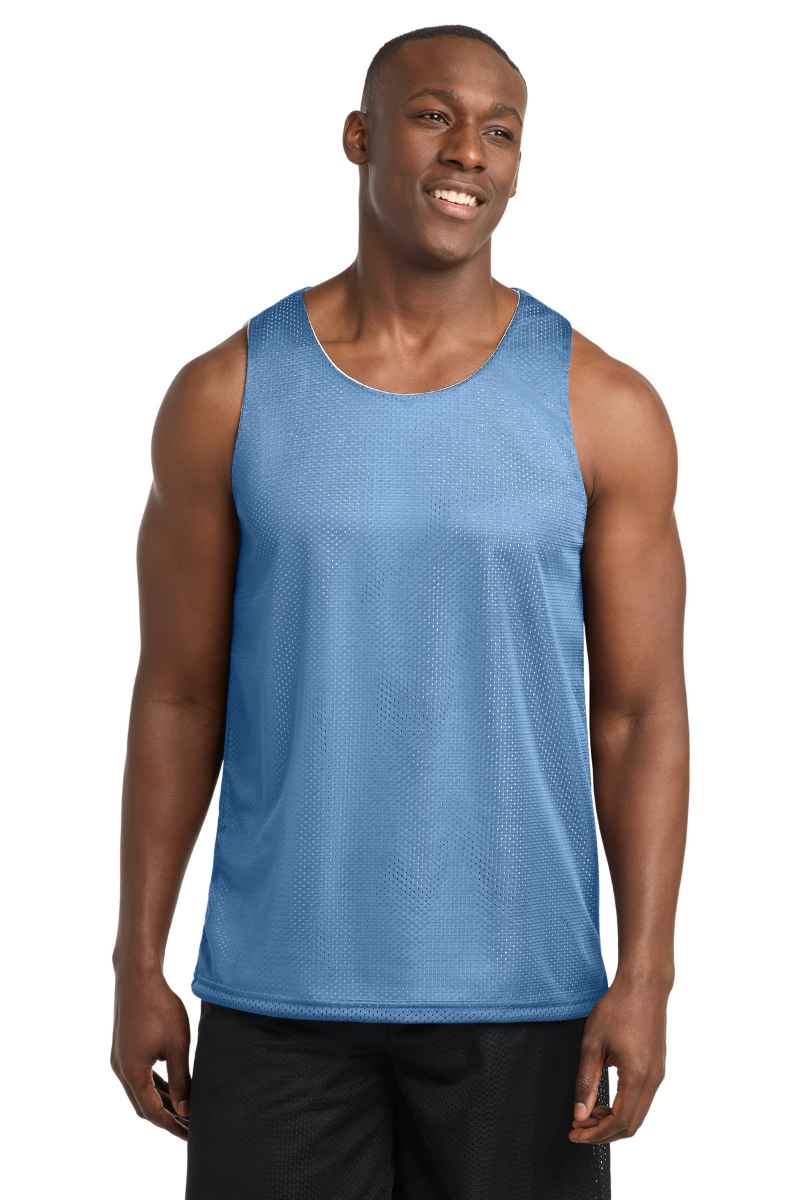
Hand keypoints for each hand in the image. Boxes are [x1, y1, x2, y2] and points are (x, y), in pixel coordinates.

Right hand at [111, 963, 191, 1139]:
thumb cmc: (160, 1008)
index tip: (192, 1135)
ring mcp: (119, 1059)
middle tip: (189, 1127)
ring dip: (160, 1102)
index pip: (153, 1112)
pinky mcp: (123, 1049)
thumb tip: (185, 1109)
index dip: (173, 1126)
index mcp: (133, 1074)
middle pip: (144, 1106)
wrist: (137, 977)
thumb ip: (180, 1079)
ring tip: (182, 1111)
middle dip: (166, 1118)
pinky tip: (169, 1086)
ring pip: (140, 1091)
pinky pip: (138, 1077)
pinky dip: (153, 1086)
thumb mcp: (177, 1046)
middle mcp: (121, 1070)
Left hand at [569, 972, 668, 1144]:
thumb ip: (586, 1082)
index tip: (575, 1133)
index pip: (619, 1122)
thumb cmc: (618, 1008)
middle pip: (631, 1125)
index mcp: (638, 1076)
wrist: (644, 986)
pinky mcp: (657, 1068)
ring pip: (638, 1114)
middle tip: (578, 1129)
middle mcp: (653, 1080)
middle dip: (603, 1133)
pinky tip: (604, 1101)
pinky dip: (623, 1108)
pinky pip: (642, 1099)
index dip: (596, 1133)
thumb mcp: (592, 1045)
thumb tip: (580, 1113)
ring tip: (587, 1115)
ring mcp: (658, 1075)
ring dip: (613, 1121)